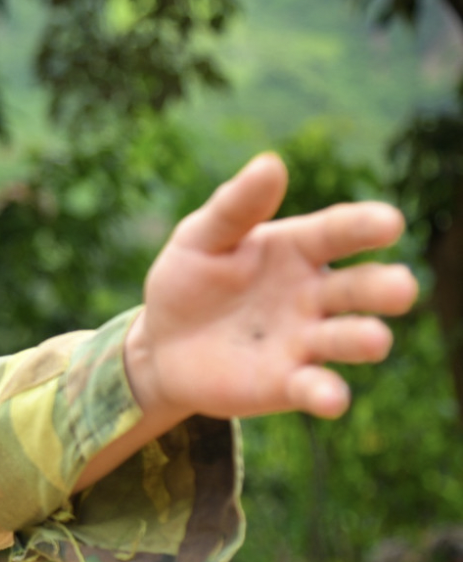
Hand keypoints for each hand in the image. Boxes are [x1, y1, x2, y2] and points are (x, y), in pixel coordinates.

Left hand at [126, 152, 418, 425]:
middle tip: (400, 288)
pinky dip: (326, 394)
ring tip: (374, 340)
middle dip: (383, 288)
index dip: (365, 227)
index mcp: (298, 249)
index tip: (390, 223)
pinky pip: (316, 388)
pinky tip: (330, 397)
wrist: (159, 345)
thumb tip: (270, 163)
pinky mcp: (288, 384)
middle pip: (360, 287)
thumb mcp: (200, 238)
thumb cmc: (188, 281)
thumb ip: (235, 208)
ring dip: (364, 339)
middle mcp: (315, 295)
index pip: (339, 232)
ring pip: (349, 338)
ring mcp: (306, 341)